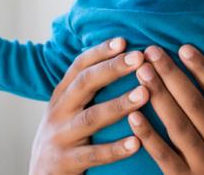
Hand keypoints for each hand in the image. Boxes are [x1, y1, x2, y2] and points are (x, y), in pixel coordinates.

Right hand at [29, 38, 149, 174]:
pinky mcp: (64, 163)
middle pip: (85, 84)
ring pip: (91, 118)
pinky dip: (115, 149)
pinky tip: (136, 142)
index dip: (100, 51)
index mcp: (62, 94)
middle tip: (139, 58)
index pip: (80, 65)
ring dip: (119, 104)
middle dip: (113, 68)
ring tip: (145, 94)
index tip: (124, 40)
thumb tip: (123, 57)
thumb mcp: (70, 107)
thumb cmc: (66, 135)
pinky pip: (93, 155)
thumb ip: (90, 87)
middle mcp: (59, 111)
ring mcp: (60, 136)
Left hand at [126, 45, 203, 174]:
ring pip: (178, 124)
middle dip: (172, 75)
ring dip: (158, 96)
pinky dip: (148, 136)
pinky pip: (164, 156)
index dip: (203, 69)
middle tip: (152, 52)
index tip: (185, 48)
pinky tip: (134, 116)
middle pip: (195, 103)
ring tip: (141, 74)